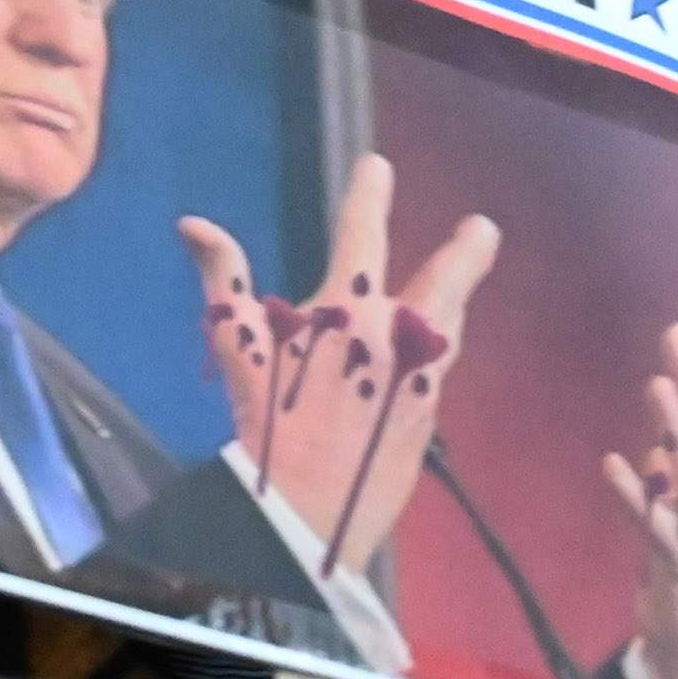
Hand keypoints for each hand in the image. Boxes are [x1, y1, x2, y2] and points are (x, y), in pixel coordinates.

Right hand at [180, 155, 499, 589]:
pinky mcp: (427, 414)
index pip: (363, 233)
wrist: (309, 511)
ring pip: (452, 322)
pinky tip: (433, 346)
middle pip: (445, 279)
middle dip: (466, 251)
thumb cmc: (266, 424)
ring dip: (460, 294)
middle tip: (483, 227)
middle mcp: (395, 334)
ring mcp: (419, 376)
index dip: (369, 196)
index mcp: (347, 309)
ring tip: (468, 272)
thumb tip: (194, 224)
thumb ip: (224, 279)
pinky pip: (438, 367)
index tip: (378, 167)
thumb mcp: (236, 347)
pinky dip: (437, 346)